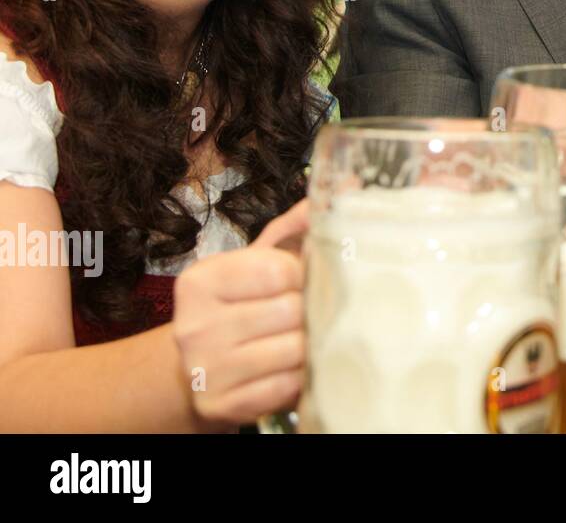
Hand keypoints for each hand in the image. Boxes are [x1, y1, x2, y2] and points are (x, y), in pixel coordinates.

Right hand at [173, 200, 309, 425]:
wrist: (199, 370)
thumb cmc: (239, 308)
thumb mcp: (259, 262)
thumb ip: (297, 225)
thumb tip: (344, 184)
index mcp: (201, 281)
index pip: (278, 270)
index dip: (304, 275)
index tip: (304, 280)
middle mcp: (194, 325)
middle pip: (290, 311)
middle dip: (313, 311)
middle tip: (316, 312)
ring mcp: (206, 370)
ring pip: (293, 351)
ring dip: (312, 345)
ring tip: (309, 338)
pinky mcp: (221, 406)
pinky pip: (286, 387)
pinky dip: (302, 377)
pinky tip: (298, 367)